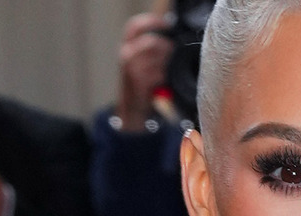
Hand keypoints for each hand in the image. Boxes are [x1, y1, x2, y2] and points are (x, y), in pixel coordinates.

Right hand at [115, 13, 173, 131]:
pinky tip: (163, 82)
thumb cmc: (143, 84)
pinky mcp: (137, 80)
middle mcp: (126, 54)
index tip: (167, 23)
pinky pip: (158, 73)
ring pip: (156, 57)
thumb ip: (153, 51)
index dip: (151, 21)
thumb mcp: (143, 64)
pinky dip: (164, 77)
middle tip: (173, 56)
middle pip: (152, 41)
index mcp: (127, 46)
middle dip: (166, 47)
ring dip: (166, 64)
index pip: (135, 26)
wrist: (132, 107)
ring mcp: (130, 67)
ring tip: (166, 72)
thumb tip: (174, 42)